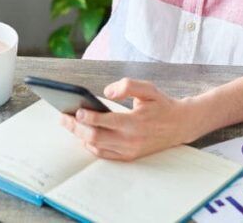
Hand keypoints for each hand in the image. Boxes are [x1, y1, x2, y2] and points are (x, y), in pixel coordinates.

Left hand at [58, 78, 193, 160]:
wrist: (180, 125)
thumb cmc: (161, 104)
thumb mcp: (148, 89)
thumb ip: (128, 85)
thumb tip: (107, 92)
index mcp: (135, 122)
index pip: (105, 122)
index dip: (87, 117)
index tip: (75, 109)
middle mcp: (131, 140)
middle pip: (95, 137)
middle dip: (76, 127)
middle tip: (63, 117)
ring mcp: (129, 151)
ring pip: (97, 147)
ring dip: (80, 136)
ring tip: (69, 124)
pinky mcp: (129, 157)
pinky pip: (104, 155)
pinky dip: (91, 147)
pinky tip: (83, 136)